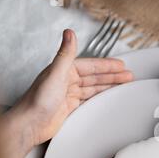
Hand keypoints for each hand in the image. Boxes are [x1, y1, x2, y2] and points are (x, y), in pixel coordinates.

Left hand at [0, 29, 132, 157]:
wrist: (30, 124)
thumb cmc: (37, 100)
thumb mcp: (55, 73)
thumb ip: (65, 53)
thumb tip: (69, 33)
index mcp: (64, 70)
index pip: (91, 65)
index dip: (107, 65)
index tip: (121, 65)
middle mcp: (67, 80)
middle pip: (95, 76)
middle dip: (113, 75)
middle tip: (128, 75)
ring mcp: (69, 94)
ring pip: (94, 87)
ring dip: (109, 85)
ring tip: (124, 85)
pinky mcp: (70, 107)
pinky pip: (91, 99)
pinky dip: (101, 97)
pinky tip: (109, 97)